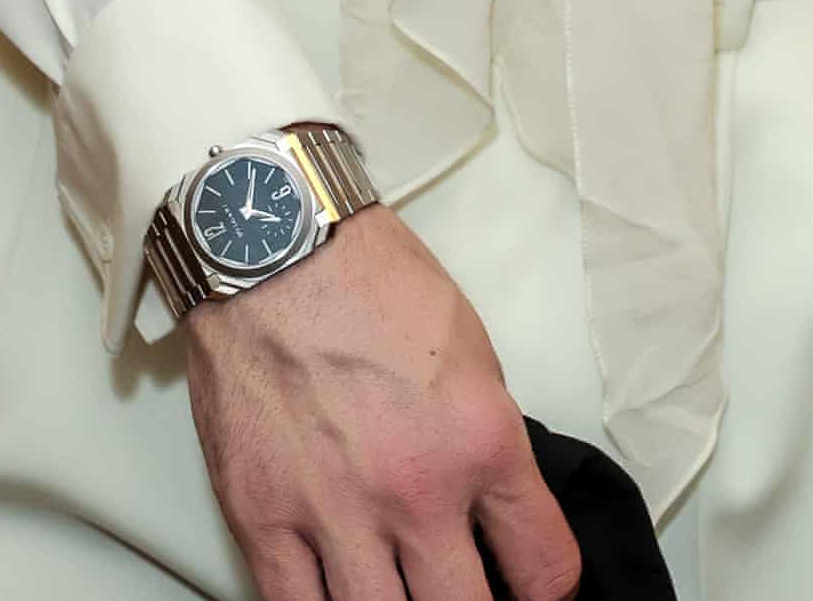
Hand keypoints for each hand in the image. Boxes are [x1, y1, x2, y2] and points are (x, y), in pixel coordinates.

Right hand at [184, 200, 583, 600]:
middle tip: (467, 592)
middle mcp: (416, 489)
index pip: (544, 565)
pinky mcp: (262, 519)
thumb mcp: (470, 352)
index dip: (550, 592)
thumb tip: (492, 509)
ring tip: (403, 594)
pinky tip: (339, 596)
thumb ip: (484, 441)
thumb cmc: (368, 279)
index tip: (538, 592)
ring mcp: (337, 513)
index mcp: (481, 440)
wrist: (276, 246)